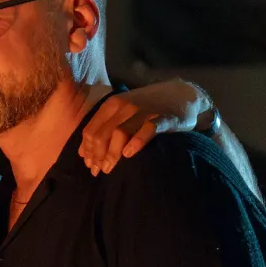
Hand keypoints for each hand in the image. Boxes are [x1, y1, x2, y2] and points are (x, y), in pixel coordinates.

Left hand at [79, 79, 213, 173]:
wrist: (181, 95)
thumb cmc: (148, 108)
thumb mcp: (122, 113)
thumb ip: (104, 128)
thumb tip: (84, 153)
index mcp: (112, 105)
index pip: (91, 130)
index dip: (87, 150)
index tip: (89, 166)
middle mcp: (125, 106)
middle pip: (103, 134)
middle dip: (97, 155)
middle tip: (99, 171)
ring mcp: (144, 111)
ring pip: (120, 133)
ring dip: (112, 153)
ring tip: (109, 168)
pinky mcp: (163, 118)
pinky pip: (147, 130)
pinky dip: (136, 142)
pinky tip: (129, 154)